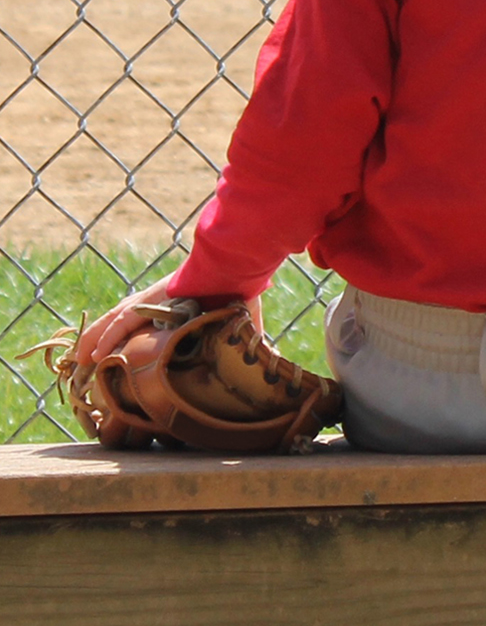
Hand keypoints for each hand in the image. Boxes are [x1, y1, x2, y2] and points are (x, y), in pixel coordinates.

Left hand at [75, 280, 260, 364]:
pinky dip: (108, 336)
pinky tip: (95, 354)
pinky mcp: (153, 299)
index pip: (142, 320)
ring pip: (116, 322)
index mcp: (174, 303)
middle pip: (121, 322)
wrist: (238, 265)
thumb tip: (266, 354)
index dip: (125, 337)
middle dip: (101, 339)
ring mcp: (153, 298)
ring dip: (95, 340)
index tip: (115, 355)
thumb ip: (245, 337)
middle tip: (85, 360)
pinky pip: (124, 321)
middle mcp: (159, 300)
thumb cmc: (241, 287)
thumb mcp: (239, 320)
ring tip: (79, 360)